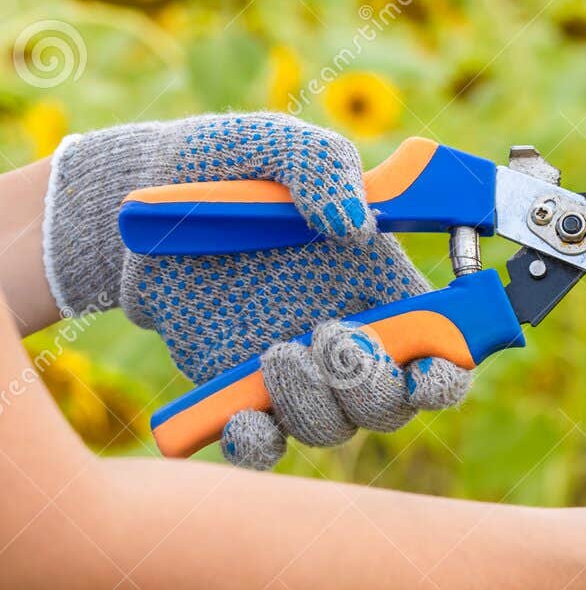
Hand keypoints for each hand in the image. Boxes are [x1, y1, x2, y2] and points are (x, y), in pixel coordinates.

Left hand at [43, 113, 468, 467]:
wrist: (135, 202)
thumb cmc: (222, 166)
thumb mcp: (273, 145)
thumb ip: (321, 164)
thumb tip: (355, 223)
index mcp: (382, 287)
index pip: (442, 350)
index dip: (447, 374)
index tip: (428, 371)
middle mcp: (347, 339)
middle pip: (392, 403)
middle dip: (374, 388)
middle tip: (332, 340)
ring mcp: (295, 372)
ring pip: (332, 426)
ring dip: (314, 405)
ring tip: (276, 354)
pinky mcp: (239, 394)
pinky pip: (263, 444)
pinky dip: (258, 444)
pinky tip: (243, 419)